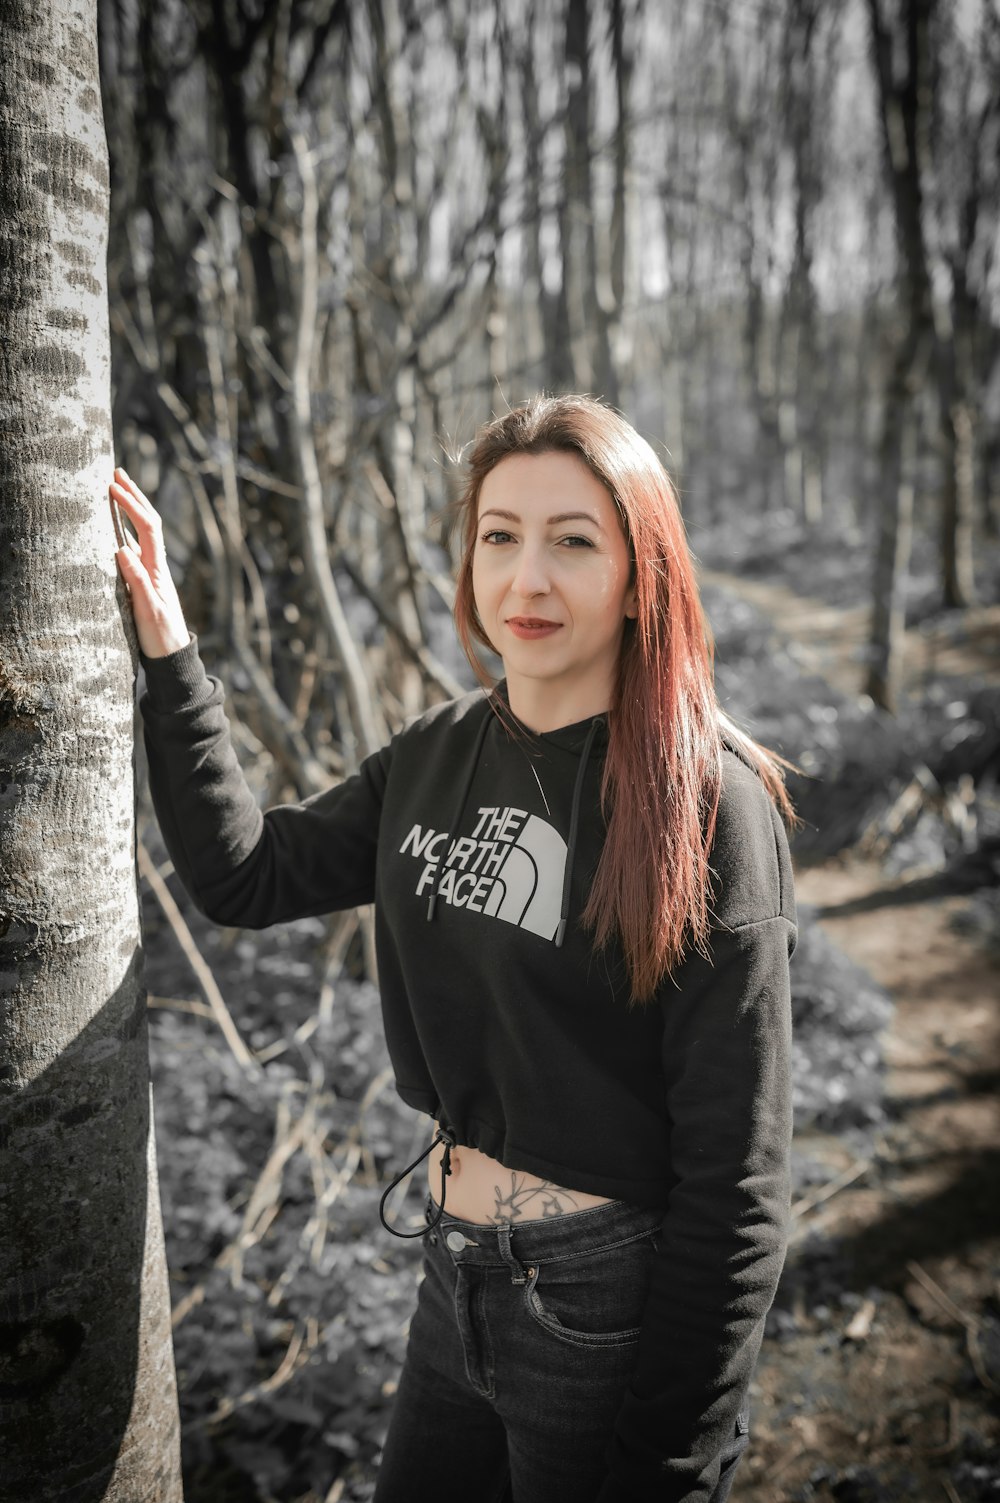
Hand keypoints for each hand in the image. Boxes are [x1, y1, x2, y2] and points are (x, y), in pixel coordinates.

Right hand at [109, 467, 190, 658]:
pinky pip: (135, 547)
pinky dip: (125, 529)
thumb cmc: (160, 637)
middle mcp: (156, 566)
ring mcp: (151, 572)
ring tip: (116, 488)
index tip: (113, 486)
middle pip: (148, 522)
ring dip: (132, 508)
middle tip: (116, 473)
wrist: (172, 657)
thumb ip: (137, 582)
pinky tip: (115, 525)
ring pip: (142, 533)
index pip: (147, 527)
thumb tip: (121, 549)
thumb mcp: (147, 611)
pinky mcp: (144, 581)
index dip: (132, 505)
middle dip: (134, 496)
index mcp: (157, 569)